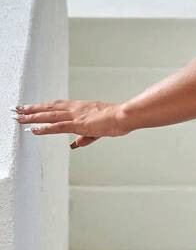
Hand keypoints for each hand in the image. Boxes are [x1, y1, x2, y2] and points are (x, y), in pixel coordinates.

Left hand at [13, 99, 134, 148]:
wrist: (123, 116)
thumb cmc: (115, 119)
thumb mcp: (97, 129)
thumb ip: (85, 137)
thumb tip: (75, 144)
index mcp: (79, 108)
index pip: (56, 106)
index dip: (42, 107)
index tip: (31, 107)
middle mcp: (74, 109)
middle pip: (48, 108)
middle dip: (31, 109)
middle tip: (18, 109)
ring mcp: (75, 116)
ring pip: (49, 115)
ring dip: (32, 116)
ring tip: (19, 117)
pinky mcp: (77, 124)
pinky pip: (57, 126)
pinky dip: (44, 128)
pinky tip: (34, 129)